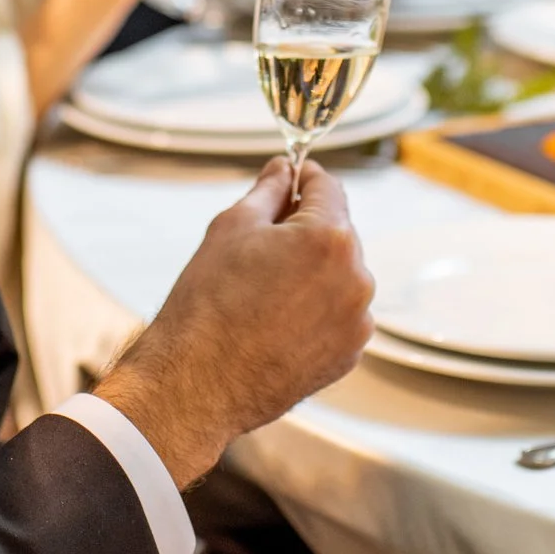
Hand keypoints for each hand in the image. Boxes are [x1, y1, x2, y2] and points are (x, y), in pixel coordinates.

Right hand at [93, 158, 372, 486]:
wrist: (197, 383)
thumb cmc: (208, 304)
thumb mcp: (231, 228)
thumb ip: (268, 190)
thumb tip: (285, 169)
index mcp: (330, 237)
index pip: (328, 186)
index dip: (303, 178)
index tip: (287, 181)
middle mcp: (356, 278)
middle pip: (337, 231)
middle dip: (305, 230)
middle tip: (259, 248)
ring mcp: (357, 321)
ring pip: (339, 275)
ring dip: (313, 272)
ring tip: (263, 293)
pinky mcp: (349, 354)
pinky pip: (339, 314)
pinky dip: (316, 310)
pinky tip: (276, 322)